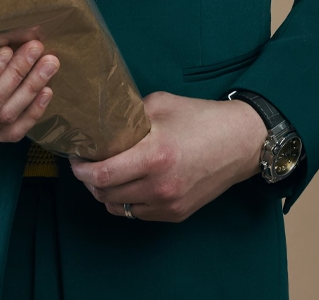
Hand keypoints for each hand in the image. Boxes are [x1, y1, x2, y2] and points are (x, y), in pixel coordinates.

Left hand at [69, 92, 267, 222]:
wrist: (242, 142)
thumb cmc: (202, 118)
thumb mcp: (161, 105)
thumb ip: (130, 115)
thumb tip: (102, 121)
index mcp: (155, 156)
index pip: (102, 174)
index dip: (81, 168)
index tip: (76, 157)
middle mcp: (160, 186)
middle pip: (105, 193)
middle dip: (89, 179)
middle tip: (87, 163)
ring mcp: (169, 204)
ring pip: (119, 207)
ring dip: (106, 192)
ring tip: (107, 173)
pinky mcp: (177, 213)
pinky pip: (138, 213)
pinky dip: (127, 201)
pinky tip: (130, 183)